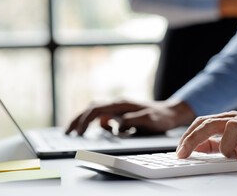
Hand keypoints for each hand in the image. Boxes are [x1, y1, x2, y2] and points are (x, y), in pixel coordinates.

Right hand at [65, 99, 195, 135]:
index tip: (79, 132)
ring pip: (95, 112)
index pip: (97, 110)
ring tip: (74, 132)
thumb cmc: (160, 116)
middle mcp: (117, 105)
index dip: (86, 120)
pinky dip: (96, 124)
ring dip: (84, 120)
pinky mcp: (121, 114)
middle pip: (92, 109)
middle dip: (78, 119)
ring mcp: (118, 109)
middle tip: (67, 132)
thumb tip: (116, 124)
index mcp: (121, 104)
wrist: (170, 113)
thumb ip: (133, 120)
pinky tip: (95, 131)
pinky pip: (104, 117)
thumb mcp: (149, 119)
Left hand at [176, 109, 236, 166]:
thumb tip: (195, 148)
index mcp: (229, 118)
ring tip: (230, 156)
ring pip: (231, 129)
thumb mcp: (233, 138)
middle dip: (192, 139)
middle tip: (183, 154)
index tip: (179, 151)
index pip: (202, 122)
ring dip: (225, 147)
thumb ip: (215, 142)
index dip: (188, 136)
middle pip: (210, 123)